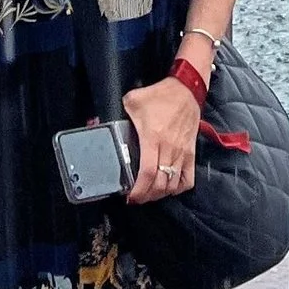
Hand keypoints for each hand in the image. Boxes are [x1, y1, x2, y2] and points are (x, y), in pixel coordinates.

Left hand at [120, 75, 199, 202]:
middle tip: (137, 198)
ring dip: (160, 194)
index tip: (130, 197)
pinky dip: (178, 188)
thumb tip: (97, 121)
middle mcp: (169, 149)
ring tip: (149, 194)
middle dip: (146, 196)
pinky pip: (188, 179)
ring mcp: (182, 153)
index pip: (147, 172)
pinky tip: (169, 188)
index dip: (138, 189)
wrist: (186, 90)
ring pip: (173, 185)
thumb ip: (116, 112)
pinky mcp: (191, 153)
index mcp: (153, 138)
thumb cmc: (159, 96)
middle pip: (159, 184)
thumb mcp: (133, 100)